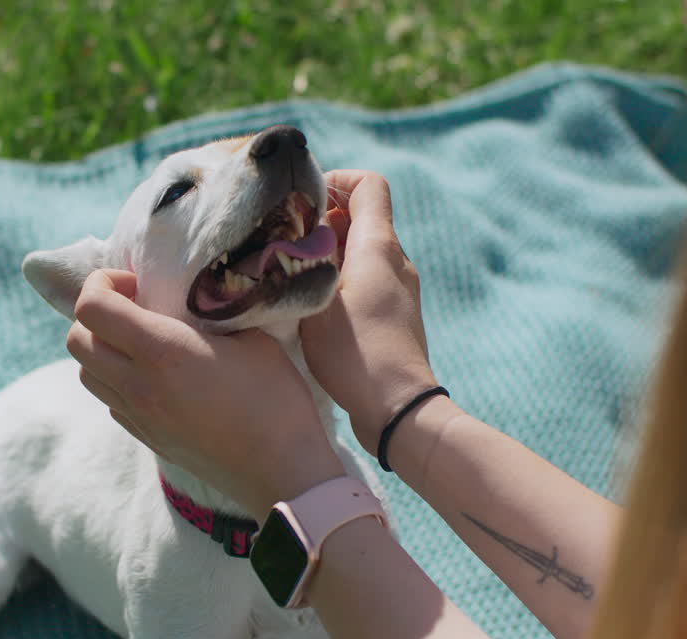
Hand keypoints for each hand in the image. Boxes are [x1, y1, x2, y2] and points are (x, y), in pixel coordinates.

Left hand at [67, 270, 343, 516]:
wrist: (281, 472)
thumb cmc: (276, 400)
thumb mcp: (253, 339)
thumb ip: (217, 313)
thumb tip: (202, 297)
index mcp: (162, 351)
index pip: (91, 308)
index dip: (102, 283)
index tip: (136, 283)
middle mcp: (138, 385)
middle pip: (76, 340)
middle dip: (95, 314)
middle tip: (135, 307)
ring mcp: (138, 416)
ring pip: (85, 372)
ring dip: (101, 349)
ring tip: (140, 341)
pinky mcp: (145, 437)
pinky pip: (109, 400)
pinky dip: (117, 379)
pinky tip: (154, 375)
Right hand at [300, 170, 442, 454]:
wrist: (398, 408)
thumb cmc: (355, 351)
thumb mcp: (317, 299)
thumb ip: (304, 260)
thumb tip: (291, 238)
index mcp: (379, 246)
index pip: (368, 185)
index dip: (335, 182)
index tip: (303, 203)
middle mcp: (396, 261)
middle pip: (362, 217)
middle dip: (322, 220)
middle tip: (286, 241)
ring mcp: (399, 290)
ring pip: (362, 251)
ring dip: (328, 253)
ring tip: (294, 275)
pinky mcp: (395, 317)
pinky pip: (366, 280)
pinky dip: (340, 279)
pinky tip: (313, 305)